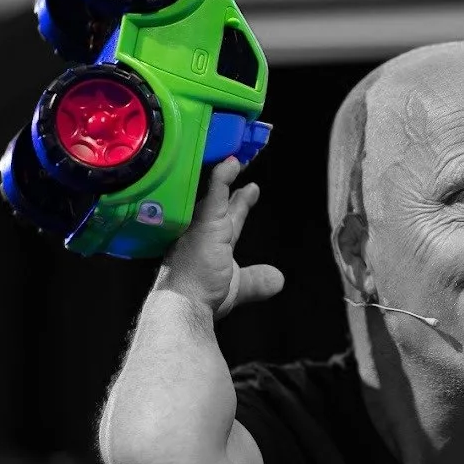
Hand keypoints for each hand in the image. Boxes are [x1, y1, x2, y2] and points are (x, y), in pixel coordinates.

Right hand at [157, 157, 283, 318]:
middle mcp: (199, 230)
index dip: (237, 206)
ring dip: (225, 177)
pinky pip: (214, 192)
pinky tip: (232, 164)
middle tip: (245, 174)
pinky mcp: (203, 220)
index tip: (248, 192)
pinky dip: (223, 176)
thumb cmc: (201, 296)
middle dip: (233, 191)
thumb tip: (279, 280)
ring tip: (237, 161)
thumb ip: (256, 281)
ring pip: (214, 194)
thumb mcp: (236, 287)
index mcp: (206, 244)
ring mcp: (199, 223)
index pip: (225, 220)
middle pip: (220, 205)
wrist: (184, 302)